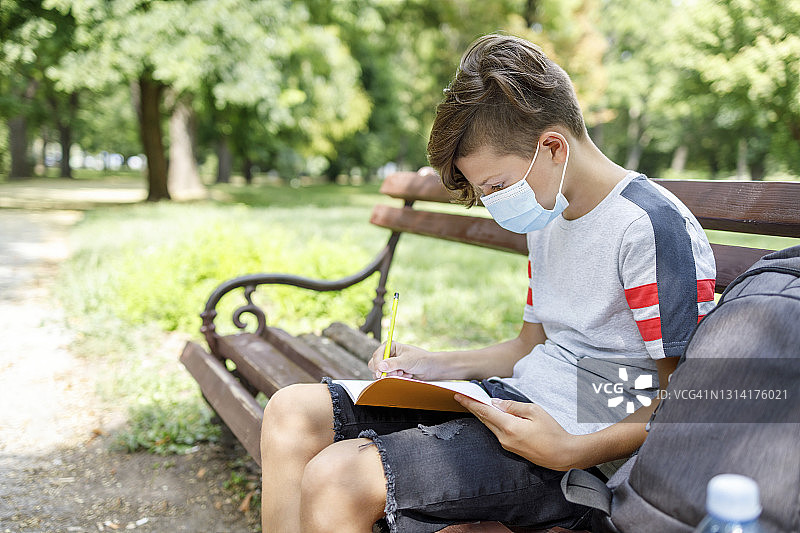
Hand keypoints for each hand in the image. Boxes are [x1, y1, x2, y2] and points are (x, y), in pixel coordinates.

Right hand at [368, 342, 443, 379]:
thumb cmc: (420, 359)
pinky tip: (405, 376)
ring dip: (392, 376)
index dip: (377, 364)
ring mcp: (389, 364)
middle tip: (397, 372)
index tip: (381, 372)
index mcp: (390, 347)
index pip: (376, 355)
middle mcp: (388, 355)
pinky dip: (395, 379)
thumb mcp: (406, 361)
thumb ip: (393, 364)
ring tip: (403, 373)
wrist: (429, 368)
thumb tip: (380, 366)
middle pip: (375, 365)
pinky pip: (387, 378)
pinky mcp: (392, 372)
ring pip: (380, 373)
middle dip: (386, 371)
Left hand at [454, 395, 579, 470]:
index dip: (471, 403)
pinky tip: (491, 415)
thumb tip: (496, 403)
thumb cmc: (552, 432)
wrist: (563, 455)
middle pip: (484, 419)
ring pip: (490, 426)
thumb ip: (513, 406)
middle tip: (462, 397)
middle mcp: (504, 438)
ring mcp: (506, 445)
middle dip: (472, 407)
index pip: (484, 412)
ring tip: (474, 403)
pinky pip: (497, 432)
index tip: (459, 396)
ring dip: (482, 414)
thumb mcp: (534, 411)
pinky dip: (491, 422)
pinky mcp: (511, 448)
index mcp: (509, 427)